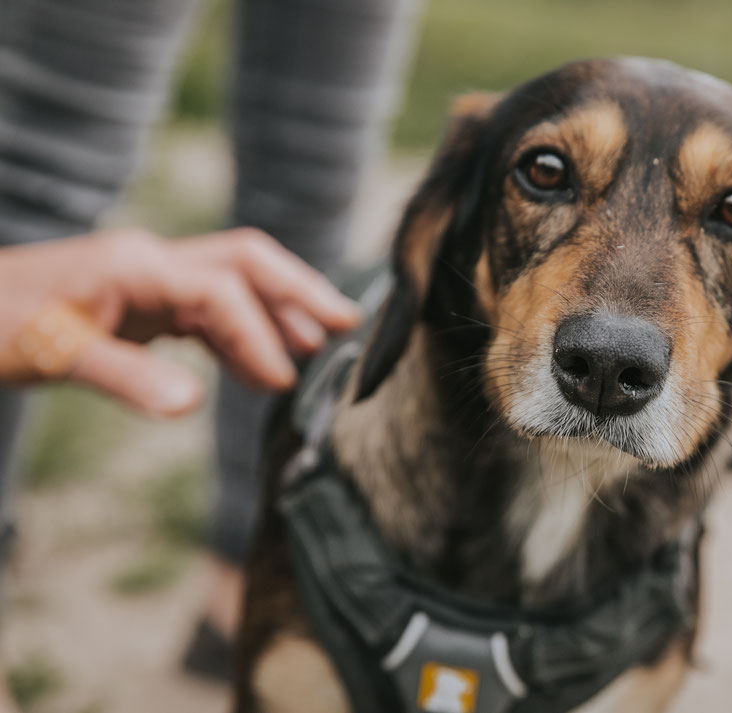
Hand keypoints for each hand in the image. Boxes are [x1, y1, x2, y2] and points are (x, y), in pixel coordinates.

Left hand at [0, 228, 360, 415]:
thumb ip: (125, 376)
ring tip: (320, 344)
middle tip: (347, 323)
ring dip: (278, 310)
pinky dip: (241, 333)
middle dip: (300, 291)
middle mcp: (153, 261)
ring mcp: (149, 277)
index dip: (259, 336)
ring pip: (233, 282)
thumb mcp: (50, 354)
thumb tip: (190, 405)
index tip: (283, 383)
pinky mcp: (142, 298)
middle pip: (247, 262)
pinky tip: (257, 368)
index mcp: (138, 266)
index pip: (223, 292)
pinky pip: (207, 309)